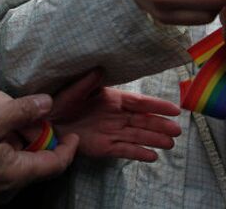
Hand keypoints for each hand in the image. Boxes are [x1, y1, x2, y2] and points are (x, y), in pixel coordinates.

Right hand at [0, 94, 77, 206]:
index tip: (74, 136)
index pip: (55, 165)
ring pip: (18, 174)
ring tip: (17, 133)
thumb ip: (22, 110)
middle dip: (44, 148)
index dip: (68, 149)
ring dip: (24, 155)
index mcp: (17, 174)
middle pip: (37, 169)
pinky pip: (1, 178)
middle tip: (42, 127)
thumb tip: (49, 103)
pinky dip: (7, 162)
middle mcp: (8, 191)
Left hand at [49, 69, 180, 161]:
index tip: (174, 109)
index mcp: (112, 99)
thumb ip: (88, 82)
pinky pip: (125, 150)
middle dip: (160, 125)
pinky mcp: (105, 147)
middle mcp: (116, 116)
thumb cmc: (61, 103)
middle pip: (143, 121)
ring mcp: (112, 132)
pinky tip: (153, 157)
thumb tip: (99, 68)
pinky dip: (139, 153)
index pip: (139, 102)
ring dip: (154, 140)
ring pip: (138, 136)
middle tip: (178, 130)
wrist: (47, 124)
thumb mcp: (74, 90)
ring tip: (171, 144)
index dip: (157, 106)